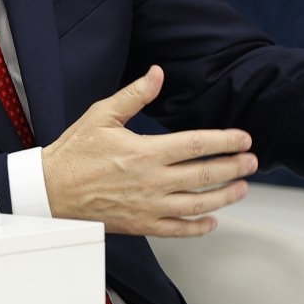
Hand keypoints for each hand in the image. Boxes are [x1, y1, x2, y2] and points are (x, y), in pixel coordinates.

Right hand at [42, 65, 257, 236]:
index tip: (244, 138)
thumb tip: (158, 74)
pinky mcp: (140, 225)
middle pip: (205, 175)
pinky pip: (177, 230)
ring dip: (225, 197)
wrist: (50, 190)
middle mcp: (152, 182)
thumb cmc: (74, 152)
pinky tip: (212, 221)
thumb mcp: (102, 114)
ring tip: (241, 188)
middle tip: (252, 162)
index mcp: (146, 152)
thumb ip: (135, 95)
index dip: (226, 141)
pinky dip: (199, 227)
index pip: (197, 145)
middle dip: (234, 168)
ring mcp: (148, 206)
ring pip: (198, 205)